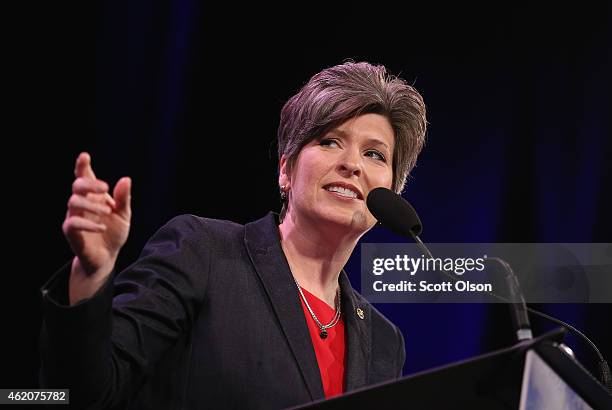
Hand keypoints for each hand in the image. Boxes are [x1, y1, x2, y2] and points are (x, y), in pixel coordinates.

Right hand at [62, 152, 130, 289]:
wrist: (108, 257)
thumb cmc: (114, 233)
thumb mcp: (124, 215)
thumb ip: (124, 198)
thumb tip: (126, 179)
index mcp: (94, 196)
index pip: (85, 177)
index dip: (82, 166)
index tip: (85, 156)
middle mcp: (82, 204)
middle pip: (77, 186)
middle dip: (89, 184)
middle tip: (105, 189)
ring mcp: (75, 217)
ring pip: (73, 202)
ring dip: (91, 205)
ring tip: (107, 212)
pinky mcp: (71, 232)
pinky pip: (72, 223)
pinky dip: (88, 223)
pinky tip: (102, 227)